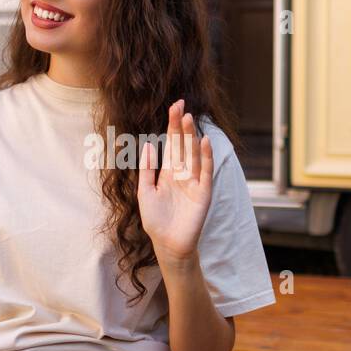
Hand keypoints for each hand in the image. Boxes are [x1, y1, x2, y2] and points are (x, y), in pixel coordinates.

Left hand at [138, 98, 212, 266]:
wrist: (168, 244)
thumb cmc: (156, 221)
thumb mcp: (145, 193)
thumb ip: (147, 170)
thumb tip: (148, 145)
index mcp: (167, 172)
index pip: (171, 144)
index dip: (172, 126)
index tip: (174, 107)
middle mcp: (182, 174)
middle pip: (183, 145)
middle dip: (181, 126)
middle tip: (181, 106)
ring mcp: (194, 182)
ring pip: (194, 154)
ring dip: (192, 137)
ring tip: (189, 119)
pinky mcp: (203, 192)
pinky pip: (206, 172)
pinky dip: (206, 157)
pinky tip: (204, 142)